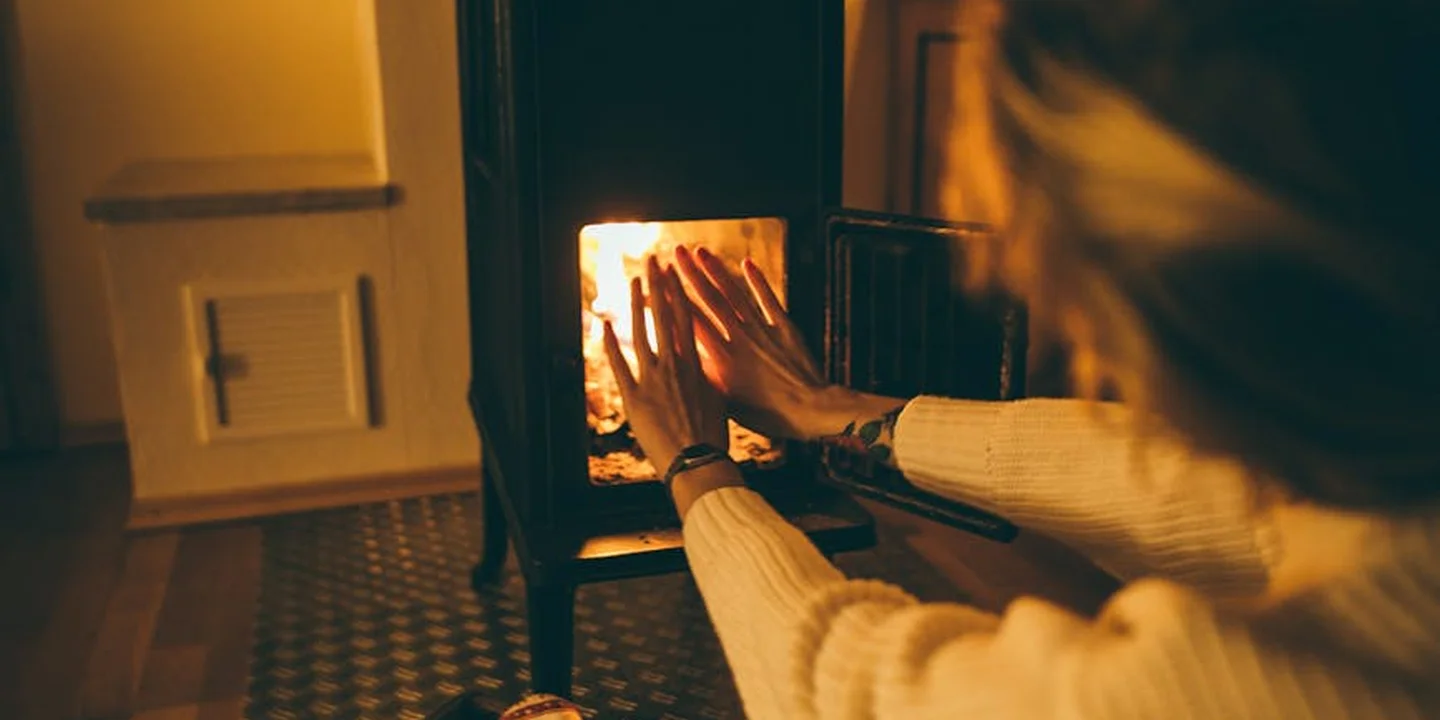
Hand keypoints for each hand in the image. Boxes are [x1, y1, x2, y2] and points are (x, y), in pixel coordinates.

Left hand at [603, 256, 728, 470]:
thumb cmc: (713, 437)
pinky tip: (603, 324)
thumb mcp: (720, 400)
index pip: (687, 319)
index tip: (675, 272)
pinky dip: (610, 343)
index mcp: (697, 365)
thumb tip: (707, 366)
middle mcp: (674, 366)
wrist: (698, 462)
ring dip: (635, 305)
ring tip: (632, 282)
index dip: (679, 293)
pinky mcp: (634, 398)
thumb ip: (709, 378)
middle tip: (652, 261)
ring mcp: (652, 380)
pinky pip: (619, 364)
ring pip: (641, 333)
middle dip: (658, 286)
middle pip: (665, 316)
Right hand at [674, 245, 836, 440]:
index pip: (690, 321)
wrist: (810, 411)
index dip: (672, 300)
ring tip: (700, 250)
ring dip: (717, 270)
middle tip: (673, 252)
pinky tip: (747, 262)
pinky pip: (768, 299)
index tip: (657, 281)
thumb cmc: (767, 415)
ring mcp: (763, 330)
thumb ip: (707, 378)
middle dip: (689, 274)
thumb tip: (685, 361)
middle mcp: (739, 338)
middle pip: (710, 299)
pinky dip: (757, 280)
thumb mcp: (728, 402)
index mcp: (722, 358)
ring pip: (735, 294)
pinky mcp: (785, 327)